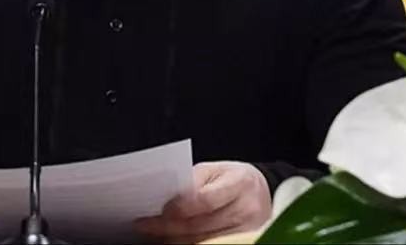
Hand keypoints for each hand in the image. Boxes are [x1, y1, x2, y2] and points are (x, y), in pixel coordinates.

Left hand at [135, 161, 271, 242]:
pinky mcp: (243, 242)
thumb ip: (193, 180)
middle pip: (199, 225)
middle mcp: (247, 209)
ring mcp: (246, 230)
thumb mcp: (216, 169)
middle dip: (167, 226)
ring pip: (201, 240)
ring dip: (173, 238)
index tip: (161, 210)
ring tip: (154, 232)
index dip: (180, 206)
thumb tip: (169, 198)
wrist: (261, 192)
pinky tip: (172, 237)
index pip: (205, 200)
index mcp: (240, 182)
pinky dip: (187, 243)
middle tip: (144, 225)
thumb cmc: (232, 178)